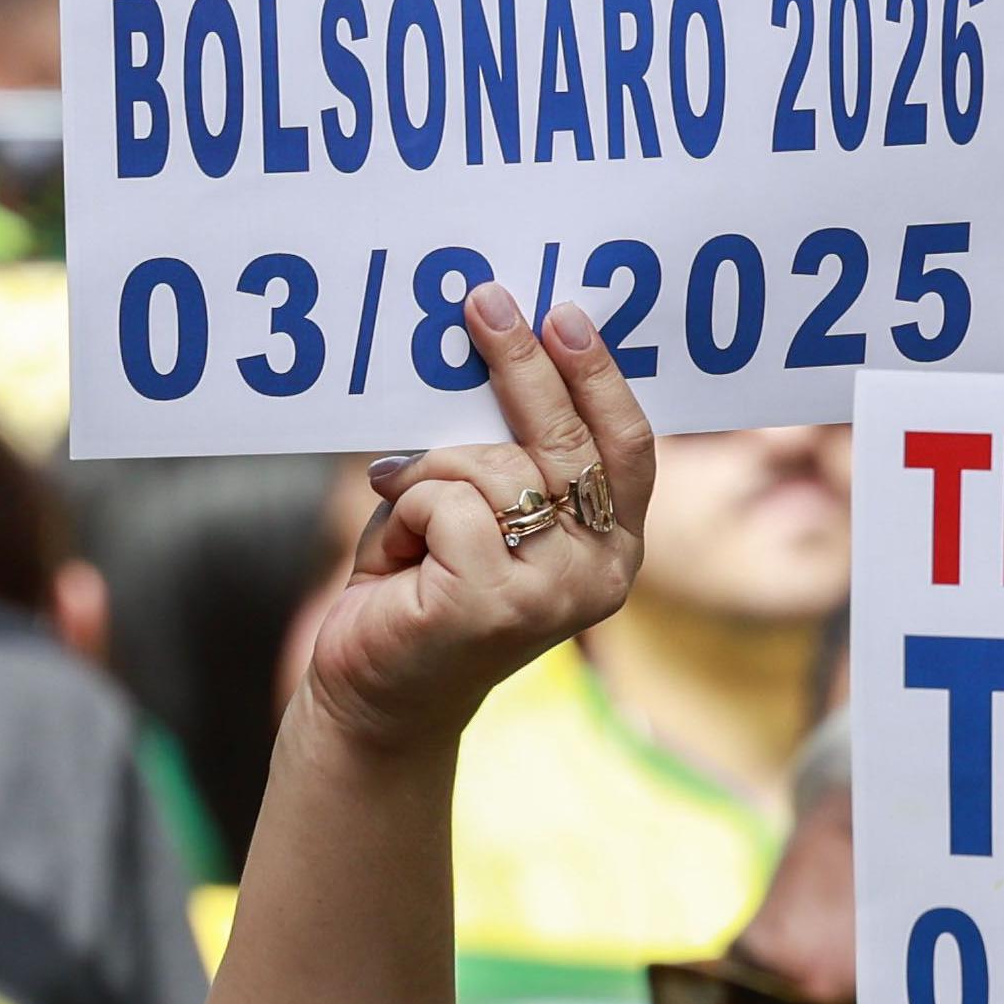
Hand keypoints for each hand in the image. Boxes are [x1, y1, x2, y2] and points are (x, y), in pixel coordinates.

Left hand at [290, 289, 655, 762]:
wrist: (375, 701)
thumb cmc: (422, 594)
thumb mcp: (479, 515)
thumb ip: (506, 457)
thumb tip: (497, 352)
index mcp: (613, 551)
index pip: (628, 449)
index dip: (598, 378)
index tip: (563, 316)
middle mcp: (599, 575)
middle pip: (566, 442)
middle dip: (521, 364)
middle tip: (483, 302)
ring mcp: (551, 593)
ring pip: (489, 466)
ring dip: (429, 475)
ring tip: (406, 519)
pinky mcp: (491, 601)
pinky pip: (444, 499)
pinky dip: (406, 511)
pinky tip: (397, 558)